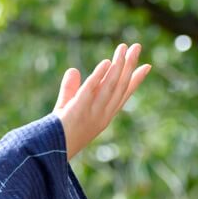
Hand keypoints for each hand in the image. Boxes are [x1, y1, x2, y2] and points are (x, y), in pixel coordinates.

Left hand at [52, 43, 151, 160]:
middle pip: (120, 86)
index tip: (147, 66)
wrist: (49, 152)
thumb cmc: (58, 133)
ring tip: (123, 48)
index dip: (135, 80)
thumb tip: (73, 69)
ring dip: (118, 65)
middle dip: (129, 65)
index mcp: (104, 115)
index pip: (123, 95)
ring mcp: (93, 112)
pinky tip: (106, 62)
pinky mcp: (79, 110)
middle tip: (136, 46)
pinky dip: (99, 76)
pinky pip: (91, 91)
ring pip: (110, 85)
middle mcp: (103, 114)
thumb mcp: (67, 108)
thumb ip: (71, 89)